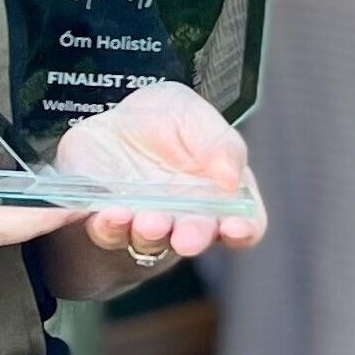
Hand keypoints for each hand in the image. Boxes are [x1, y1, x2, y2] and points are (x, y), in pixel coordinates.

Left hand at [55, 82, 267, 263]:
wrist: (110, 122)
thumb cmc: (160, 120)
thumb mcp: (190, 112)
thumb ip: (219, 143)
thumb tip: (232, 179)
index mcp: (219, 191)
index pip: (245, 222)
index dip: (244, 229)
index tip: (235, 226)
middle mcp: (186, 217)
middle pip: (197, 237)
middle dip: (192, 237)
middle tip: (186, 236)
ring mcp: (147, 225)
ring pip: (153, 242)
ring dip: (151, 234)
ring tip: (148, 221)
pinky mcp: (110, 225)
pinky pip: (110, 234)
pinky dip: (111, 228)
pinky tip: (112, 214)